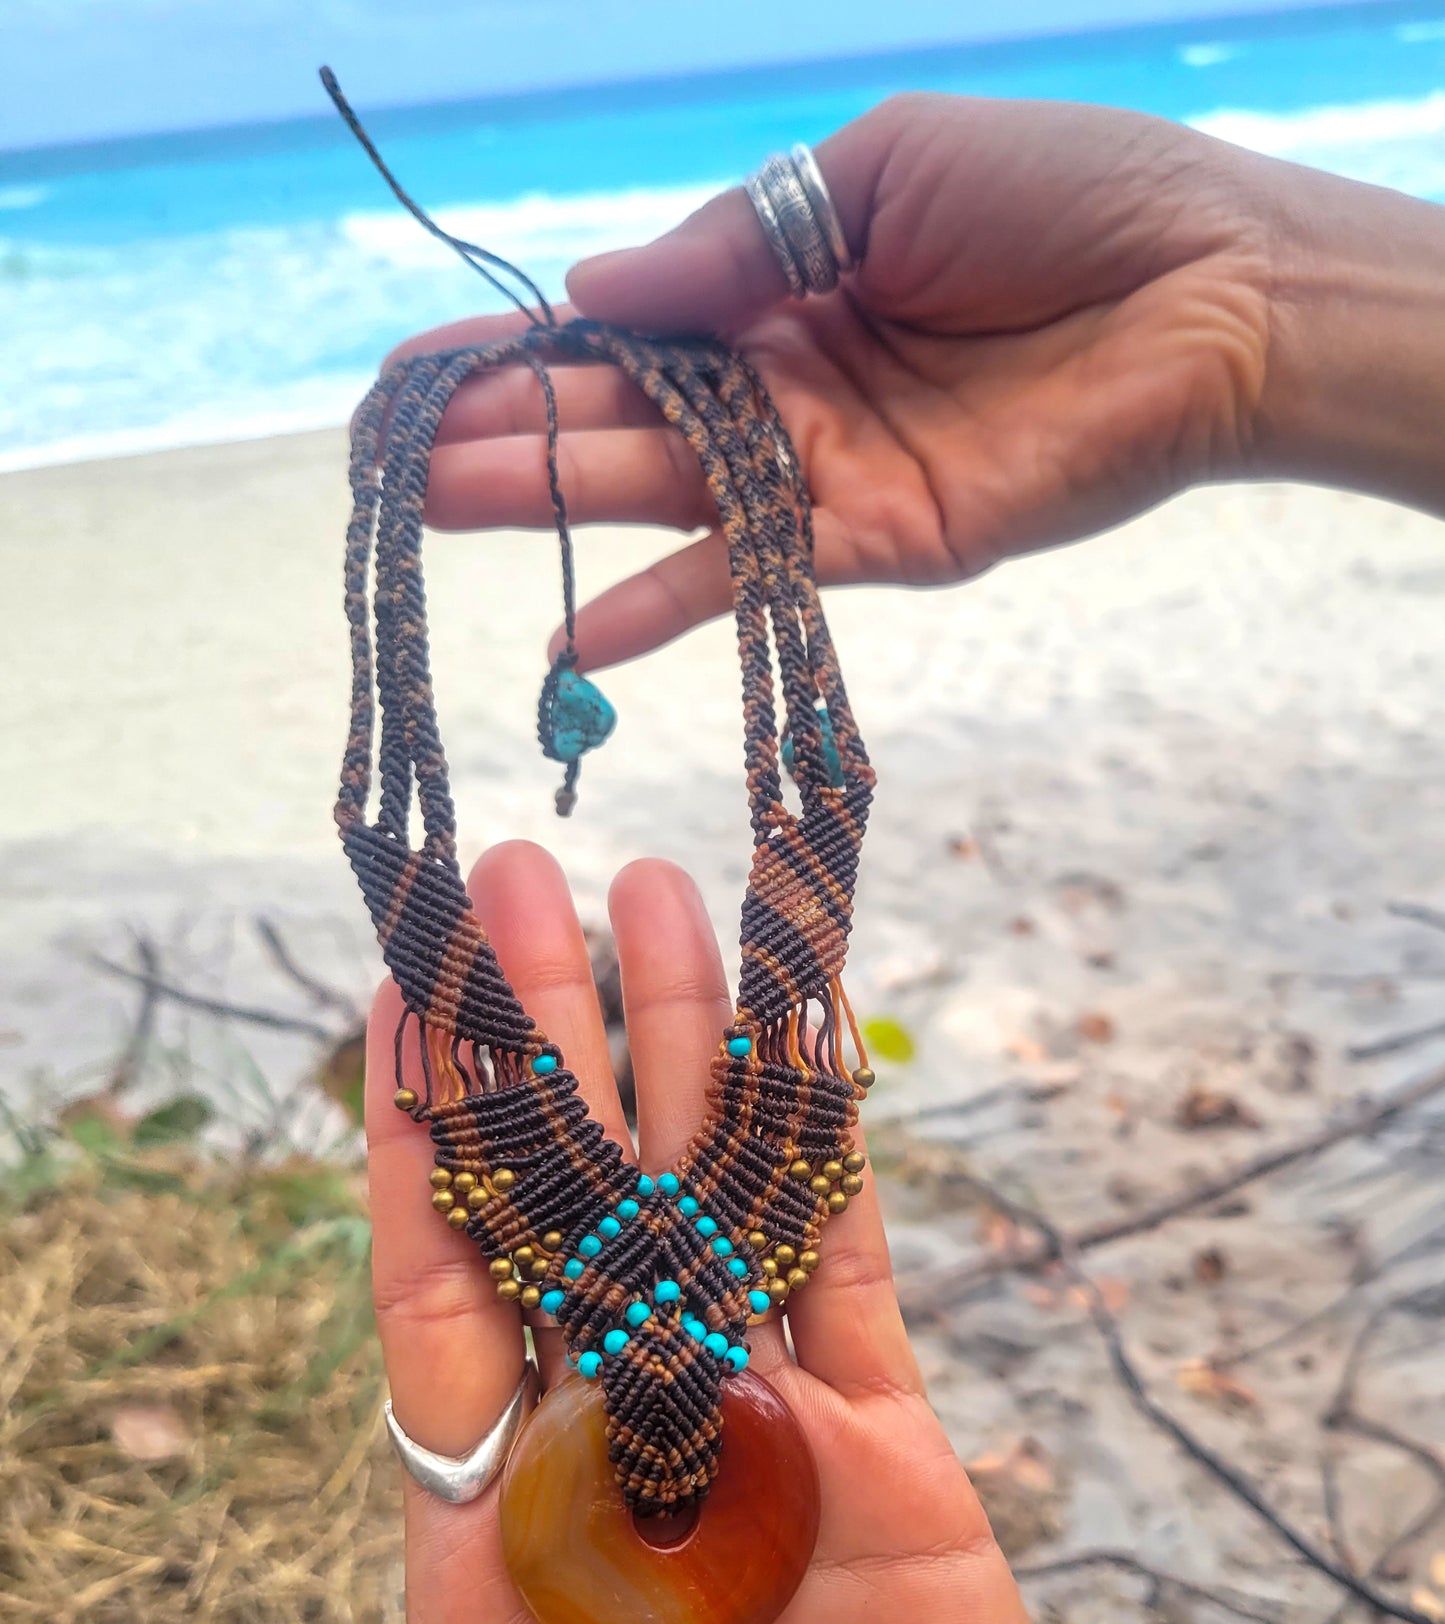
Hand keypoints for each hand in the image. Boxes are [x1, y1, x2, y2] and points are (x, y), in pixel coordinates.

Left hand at [3, 844, 1116, 1623]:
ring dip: (676, 1042)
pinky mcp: (888, 1460)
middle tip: (513, 881)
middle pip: (568, 1199)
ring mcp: (758, 1440)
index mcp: (492, 1537)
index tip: (394, 1003)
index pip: (437, 1286)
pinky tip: (796, 1027)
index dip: (416, 1144)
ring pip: (703, 1192)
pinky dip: (822, 1143)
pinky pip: (844, 1265)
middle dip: (542, 1038)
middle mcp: (620, 1454)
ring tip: (646, 891)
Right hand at [389, 93, 1444, 672]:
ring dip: (547, 501)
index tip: (416, 368)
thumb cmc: (1058, 195)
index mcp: (777, 281)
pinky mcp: (871, 544)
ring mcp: (820, 471)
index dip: (521, 346)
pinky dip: (661, 610)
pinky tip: (569, 634)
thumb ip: (730, 241)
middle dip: (506, 432)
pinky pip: (746, 579)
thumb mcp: (872, 170)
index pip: (621, 326)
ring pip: (660, 490)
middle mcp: (782, 384)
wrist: (1205, 288)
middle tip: (396, 458)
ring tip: (432, 507)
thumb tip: (586, 291)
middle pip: (620, 414)